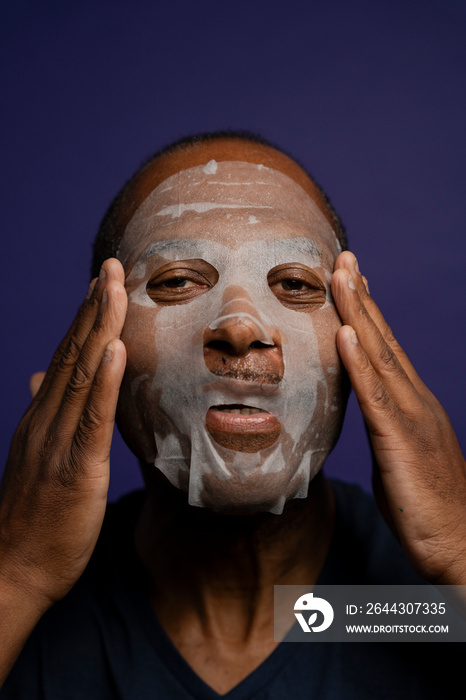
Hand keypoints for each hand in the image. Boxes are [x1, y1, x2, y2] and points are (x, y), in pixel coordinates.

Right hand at [0, 258, 126, 608]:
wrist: (13, 569)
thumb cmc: (33, 515)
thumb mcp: (36, 455)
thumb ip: (44, 413)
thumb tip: (42, 377)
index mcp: (43, 417)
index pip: (65, 357)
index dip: (85, 318)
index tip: (100, 283)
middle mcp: (46, 420)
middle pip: (72, 354)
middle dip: (94, 308)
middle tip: (110, 266)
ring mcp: (57, 442)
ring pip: (81, 375)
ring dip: (100, 329)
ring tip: (114, 289)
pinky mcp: (76, 468)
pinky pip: (92, 418)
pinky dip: (103, 381)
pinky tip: (115, 349)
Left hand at [332, 251, 465, 584]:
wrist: (462, 545)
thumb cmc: (427, 507)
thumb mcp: (398, 456)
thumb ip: (381, 427)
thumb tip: (362, 412)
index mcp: (412, 404)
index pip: (385, 350)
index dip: (367, 313)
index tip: (351, 281)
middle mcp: (414, 400)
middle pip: (382, 340)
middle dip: (360, 297)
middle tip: (344, 259)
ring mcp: (411, 417)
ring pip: (379, 356)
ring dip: (357, 313)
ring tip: (341, 276)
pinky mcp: (401, 441)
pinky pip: (376, 396)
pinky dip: (359, 362)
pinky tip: (345, 334)